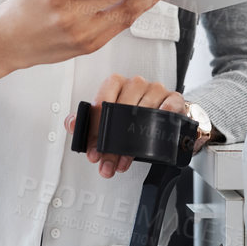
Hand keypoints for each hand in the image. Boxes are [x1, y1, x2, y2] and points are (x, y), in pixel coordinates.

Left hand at [64, 74, 186, 178]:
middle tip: (105, 159)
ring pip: (143, 113)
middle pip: (122, 111)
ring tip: (122, 160)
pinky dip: (163, 116)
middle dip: (111, 142)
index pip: (104, 99)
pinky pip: (170, 104)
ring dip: (131, 143)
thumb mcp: (108, 118)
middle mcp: (136, 85)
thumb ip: (87, 121)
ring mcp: (156, 90)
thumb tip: (72, 124)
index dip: (96, 126)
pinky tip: (154, 133)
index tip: (93, 146)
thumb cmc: (133, 113)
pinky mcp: (174, 99)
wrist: (163, 113)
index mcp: (117, 84)